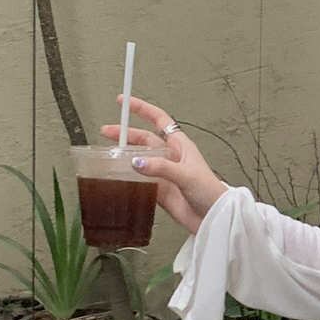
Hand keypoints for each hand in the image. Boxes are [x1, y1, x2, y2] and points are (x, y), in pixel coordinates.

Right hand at [99, 96, 227, 236]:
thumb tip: (137, 163)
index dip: (142, 109)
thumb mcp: (186, 175)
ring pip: (139, 159)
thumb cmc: (210, 192)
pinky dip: (128, 177)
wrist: (213, 217)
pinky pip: (139, 179)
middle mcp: (171, 157)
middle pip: (144, 139)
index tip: (125, 102)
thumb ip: (161, 168)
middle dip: (126, 133)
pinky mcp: (159, 189)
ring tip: (108, 154)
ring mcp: (163, 173)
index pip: (159, 120)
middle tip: (106, 131)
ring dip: (124, 155)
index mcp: (180, 145)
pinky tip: (117, 176)